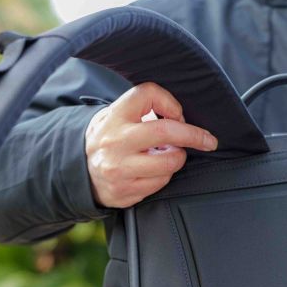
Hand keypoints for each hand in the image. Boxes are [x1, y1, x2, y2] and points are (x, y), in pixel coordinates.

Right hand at [85, 81, 217, 207]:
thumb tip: (180, 118)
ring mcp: (119, 169)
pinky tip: (154, 171)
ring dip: (177, 159)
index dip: (171, 103)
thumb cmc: (108, 139)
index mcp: (114, 115)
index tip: (179, 115)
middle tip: (208, 140)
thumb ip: (144, 111)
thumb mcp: (116, 115)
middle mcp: (115, 141)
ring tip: (166, 155)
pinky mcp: (125, 191)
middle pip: (167, 132)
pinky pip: (161, 183)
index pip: (149, 94)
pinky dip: (165, 175)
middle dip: (194, 135)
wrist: (78, 171)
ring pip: (169, 162)